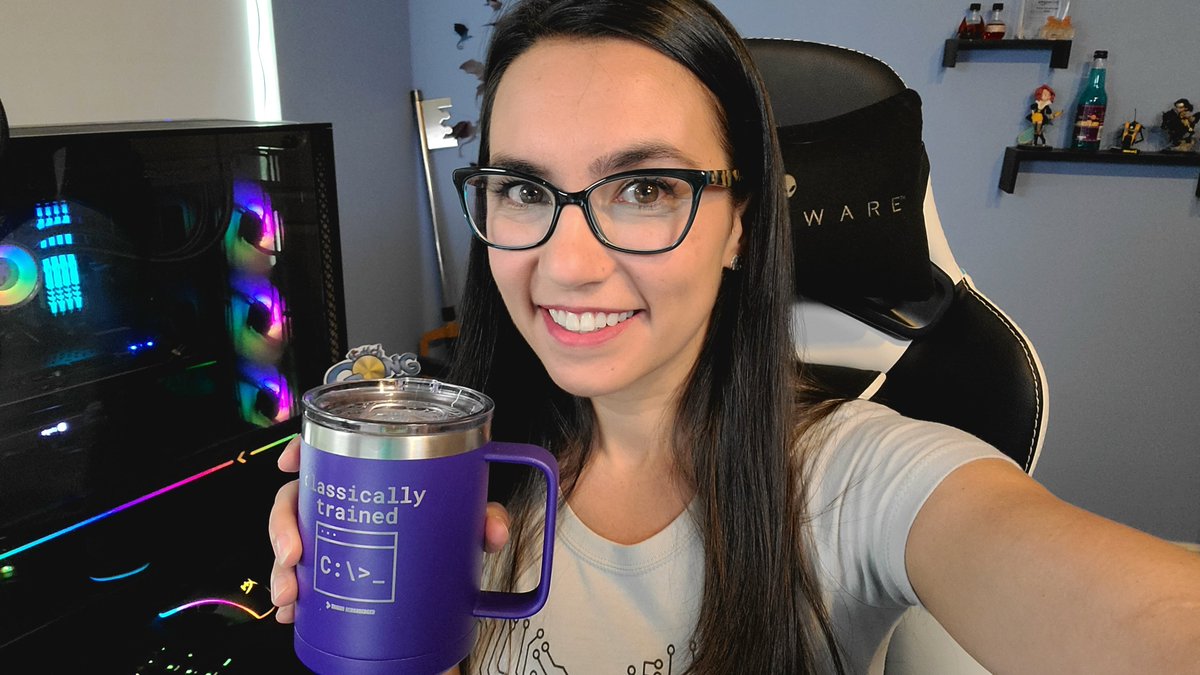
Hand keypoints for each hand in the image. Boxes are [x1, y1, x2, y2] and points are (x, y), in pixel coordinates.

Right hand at [268, 436, 512, 622]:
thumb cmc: (452, 527)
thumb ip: (484, 519)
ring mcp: (336, 532)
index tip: (289, 462)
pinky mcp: (334, 565)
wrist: (450, 575)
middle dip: (283, 525)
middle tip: (294, 554)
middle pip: (298, 496)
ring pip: (293, 538)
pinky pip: (301, 573)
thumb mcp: (468, 518)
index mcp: (374, 474)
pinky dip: (292, 593)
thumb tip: (493, 530)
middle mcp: (348, 499)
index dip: (303, 448)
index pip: (332, 449)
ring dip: (281, 567)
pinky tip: (291, 611)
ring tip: (291, 594)